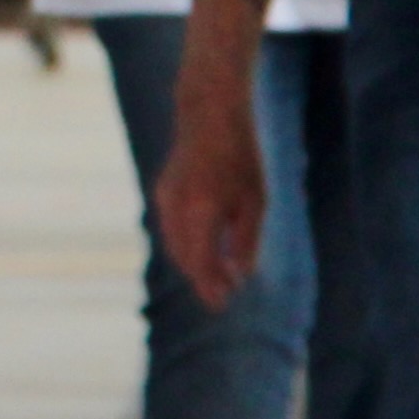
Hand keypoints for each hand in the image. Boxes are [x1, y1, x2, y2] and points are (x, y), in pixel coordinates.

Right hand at [149, 83, 267, 312]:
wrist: (209, 115)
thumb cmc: (240, 155)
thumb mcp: (255, 199)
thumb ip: (246, 239)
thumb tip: (240, 272)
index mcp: (201, 211)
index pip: (200, 262)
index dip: (211, 286)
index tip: (224, 303)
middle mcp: (176, 208)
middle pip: (185, 257)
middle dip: (203, 277)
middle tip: (226, 291)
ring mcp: (165, 199)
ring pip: (175, 244)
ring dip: (194, 262)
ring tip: (220, 271)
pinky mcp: (163, 192)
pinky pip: (172, 229)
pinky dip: (187, 243)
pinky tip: (207, 245)